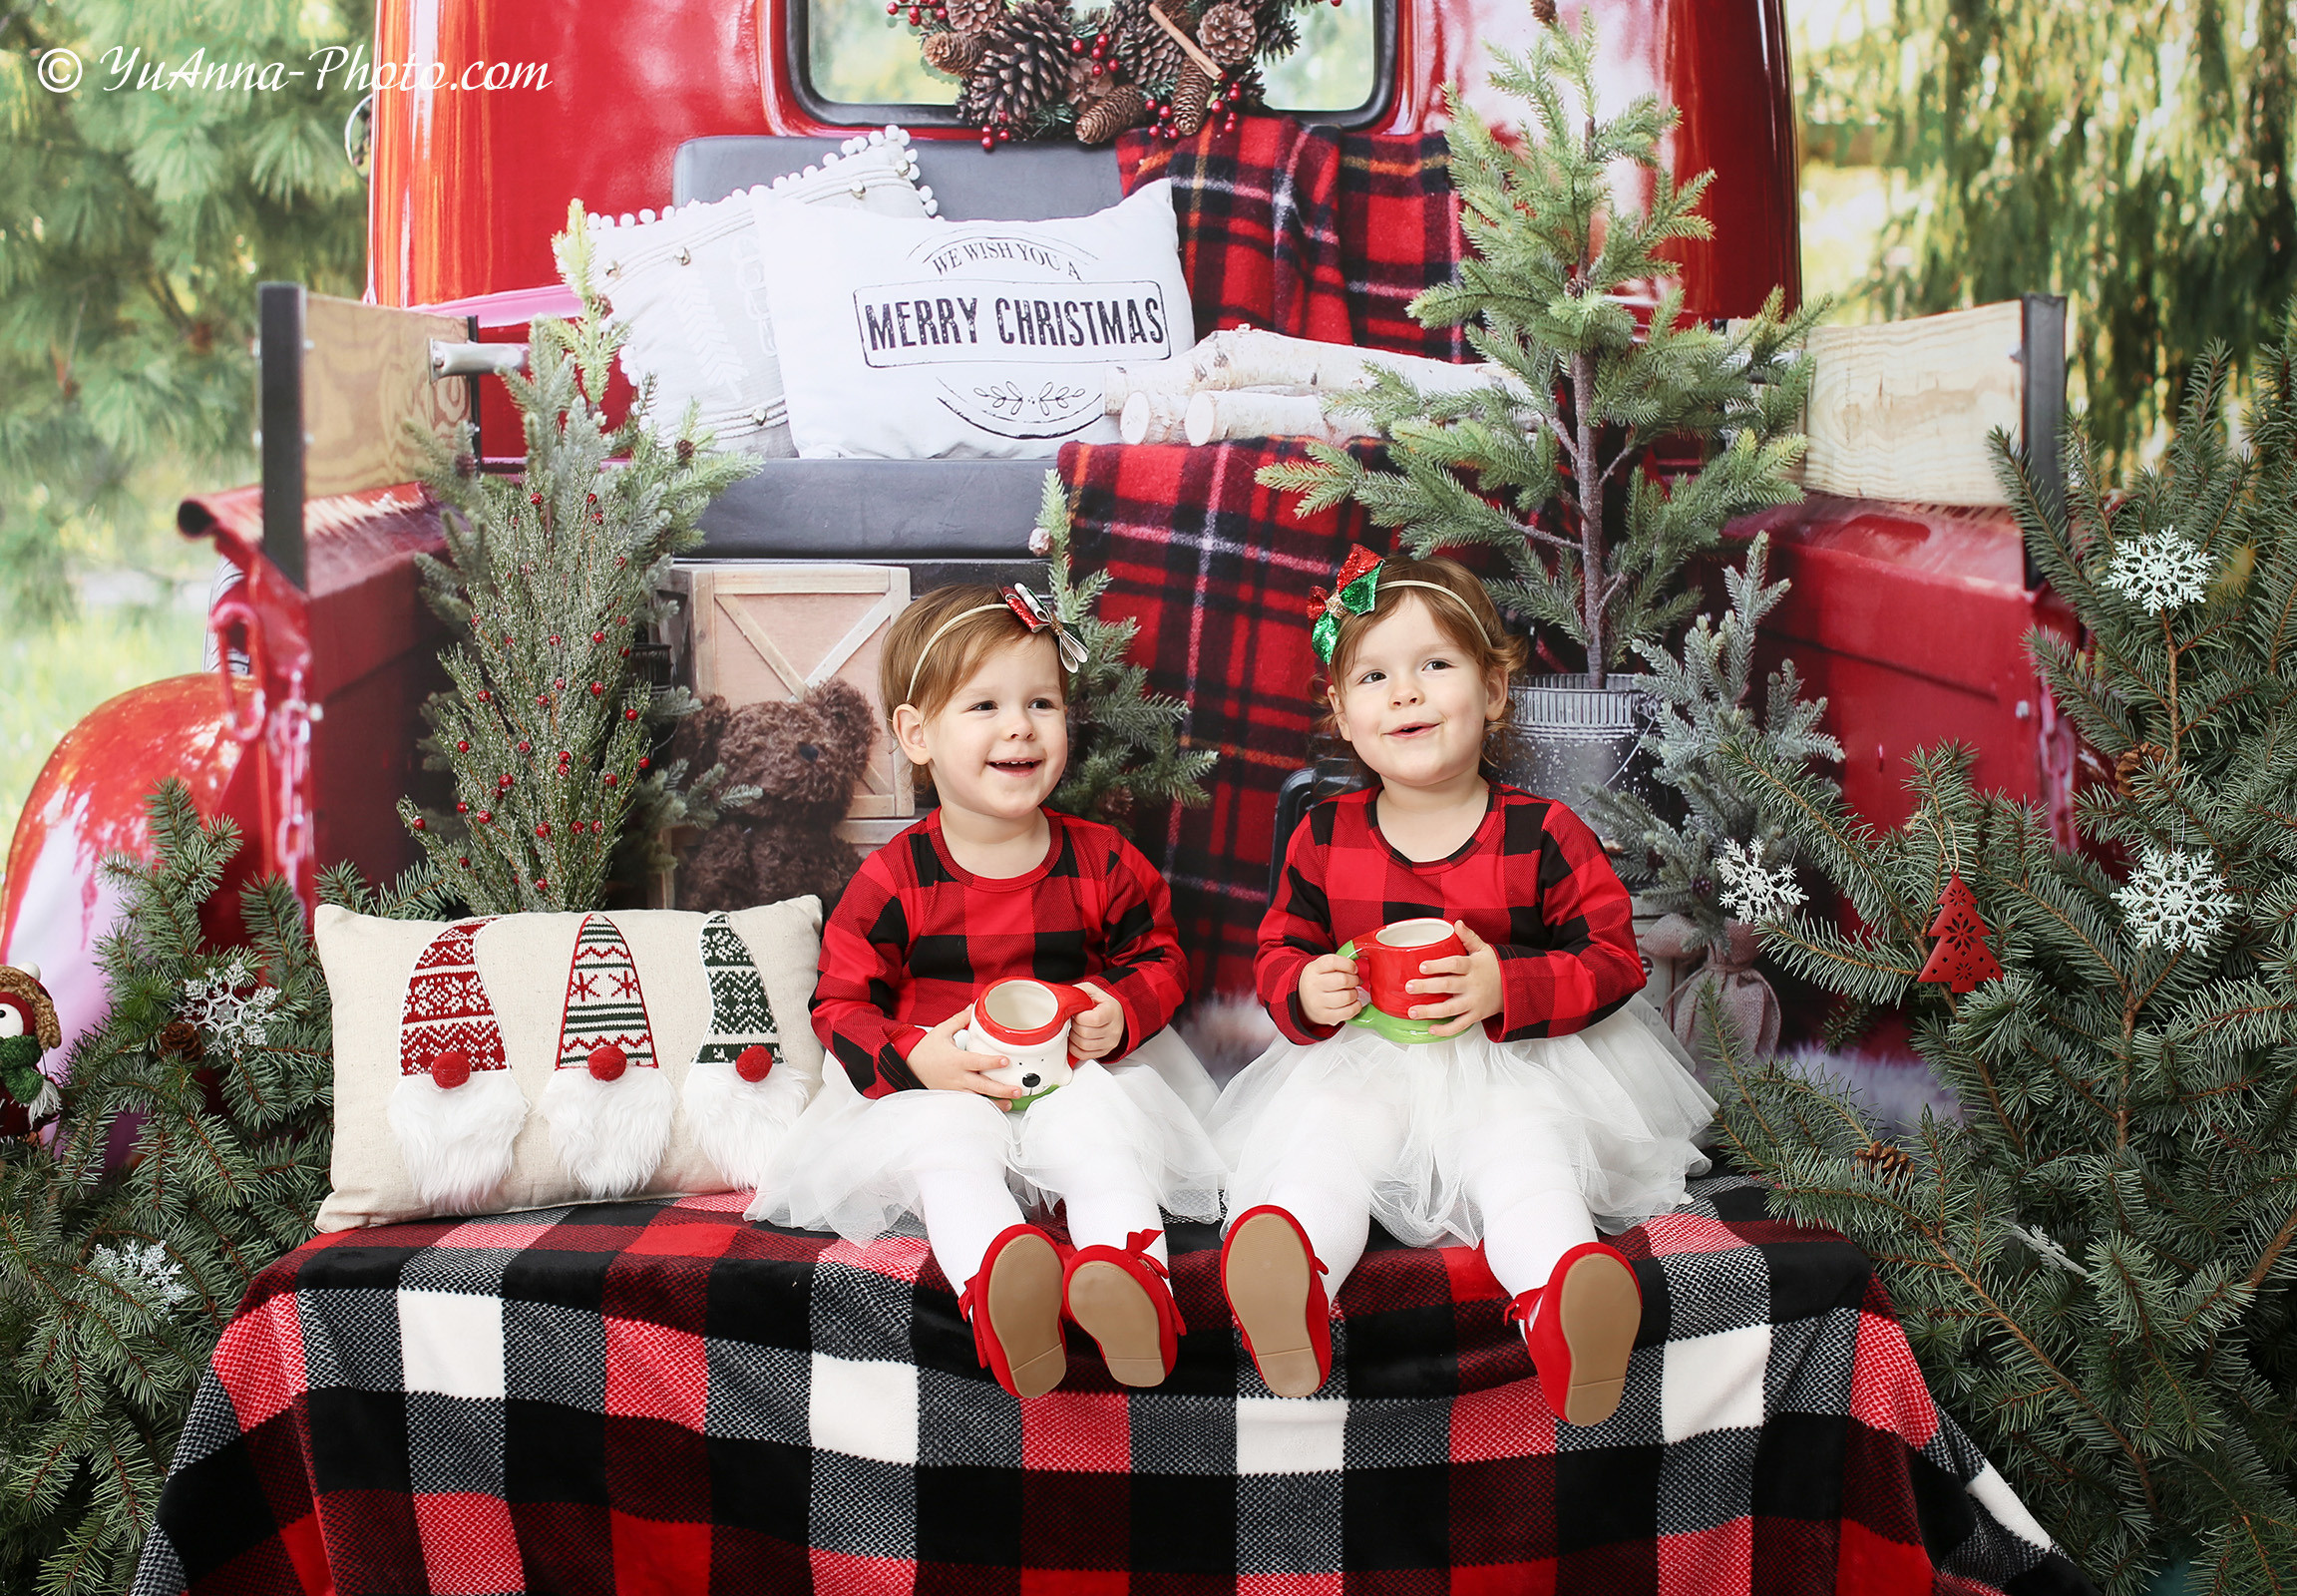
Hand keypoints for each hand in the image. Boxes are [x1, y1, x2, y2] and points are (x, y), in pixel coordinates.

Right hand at [905, 1009, 1022, 1108]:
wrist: (909, 1064)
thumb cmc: (926, 1049)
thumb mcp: (942, 1030)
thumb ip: (960, 1019)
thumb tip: (974, 1007)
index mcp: (956, 1060)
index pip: (977, 1062)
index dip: (992, 1062)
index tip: (1005, 1061)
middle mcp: (957, 1077)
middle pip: (982, 1085)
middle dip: (1001, 1089)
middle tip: (1016, 1089)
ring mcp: (955, 1089)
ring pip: (977, 1099)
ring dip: (995, 1102)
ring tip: (1010, 1102)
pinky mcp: (953, 1096)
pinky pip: (970, 1103)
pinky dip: (983, 1106)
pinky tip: (995, 1107)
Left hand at [1067, 982, 1125, 1060]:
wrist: (1115, 1013)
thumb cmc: (1102, 1002)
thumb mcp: (1091, 990)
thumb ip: (1077, 992)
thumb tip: (1061, 999)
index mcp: (1112, 1011)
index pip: (1093, 1019)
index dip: (1079, 1017)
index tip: (1077, 1013)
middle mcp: (1114, 1029)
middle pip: (1085, 1034)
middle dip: (1074, 1027)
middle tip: (1074, 1021)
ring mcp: (1110, 1042)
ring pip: (1083, 1046)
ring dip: (1074, 1038)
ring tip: (1075, 1029)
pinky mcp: (1104, 1051)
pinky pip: (1084, 1055)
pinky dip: (1075, 1048)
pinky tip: (1076, 1040)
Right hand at [1298, 950, 1366, 1026]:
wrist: (1302, 1001)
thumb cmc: (1318, 983)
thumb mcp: (1322, 968)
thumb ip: (1339, 965)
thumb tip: (1358, 974)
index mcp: (1314, 969)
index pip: (1333, 962)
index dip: (1348, 964)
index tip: (1353, 968)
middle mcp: (1314, 985)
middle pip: (1343, 980)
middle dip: (1355, 980)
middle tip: (1354, 981)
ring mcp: (1318, 1002)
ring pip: (1347, 997)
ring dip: (1355, 994)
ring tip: (1351, 993)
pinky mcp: (1325, 1016)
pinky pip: (1348, 1012)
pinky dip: (1356, 1007)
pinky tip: (1353, 1003)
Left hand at [1406, 921, 1503, 1036]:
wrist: (1514, 988)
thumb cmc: (1494, 967)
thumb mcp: (1484, 949)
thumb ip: (1469, 937)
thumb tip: (1457, 923)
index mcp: (1473, 967)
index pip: (1455, 964)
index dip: (1438, 965)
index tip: (1422, 966)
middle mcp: (1473, 985)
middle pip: (1447, 986)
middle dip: (1427, 987)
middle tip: (1409, 987)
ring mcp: (1474, 1002)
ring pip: (1450, 1009)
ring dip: (1430, 1011)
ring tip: (1412, 1012)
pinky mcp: (1475, 1016)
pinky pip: (1460, 1025)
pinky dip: (1446, 1030)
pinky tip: (1431, 1029)